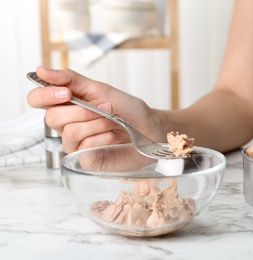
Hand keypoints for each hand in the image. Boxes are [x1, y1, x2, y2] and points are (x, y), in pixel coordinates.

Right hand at [27, 66, 165, 152]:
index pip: (37, 99)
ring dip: (97, 123)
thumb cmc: (130, 110)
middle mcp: (67, 124)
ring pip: (69, 132)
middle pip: (51, 118)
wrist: (151, 130)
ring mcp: (75, 144)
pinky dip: (103, 138)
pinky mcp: (86, 159)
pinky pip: (84, 148)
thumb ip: (72, 80)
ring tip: (113, 122)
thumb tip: (41, 70)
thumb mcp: (102, 90)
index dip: (45, 95)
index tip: (66, 92)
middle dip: (82, 110)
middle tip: (105, 107)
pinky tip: (114, 138)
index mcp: (67, 105)